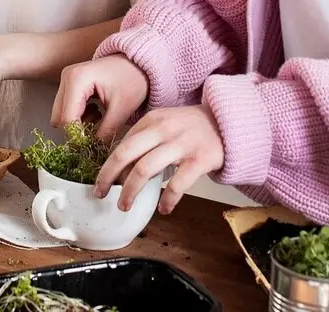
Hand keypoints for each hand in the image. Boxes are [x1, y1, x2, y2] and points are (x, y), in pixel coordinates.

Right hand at [51, 55, 148, 140]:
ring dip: (78, 123)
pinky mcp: (69, 82)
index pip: (67, 118)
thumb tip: (92, 150)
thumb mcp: (121, 109)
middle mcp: (66, 76)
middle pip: (59, 117)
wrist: (137, 63)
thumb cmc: (132, 80)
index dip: (78, 136)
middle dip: (77, 130)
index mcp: (77, 79)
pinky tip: (96, 111)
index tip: (92, 146)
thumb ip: (105, 132)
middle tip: (97, 132)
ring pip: (61, 114)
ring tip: (99, 117)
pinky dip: (79, 116)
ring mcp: (66, 78)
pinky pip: (65, 108)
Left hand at [95, 104, 223, 214]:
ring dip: (130, 190)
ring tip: (124, 205)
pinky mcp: (199, 159)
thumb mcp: (165, 123)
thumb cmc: (191, 127)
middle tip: (100, 193)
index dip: (108, 165)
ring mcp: (181, 144)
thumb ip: (144, 139)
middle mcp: (163, 129)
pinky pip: (177, 183)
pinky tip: (163, 209)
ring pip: (145, 169)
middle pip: (126, 154)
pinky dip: (167, 199)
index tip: (101, 182)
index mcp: (152, 120)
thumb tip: (120, 167)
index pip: (122, 144)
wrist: (228, 122)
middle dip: (108, 176)